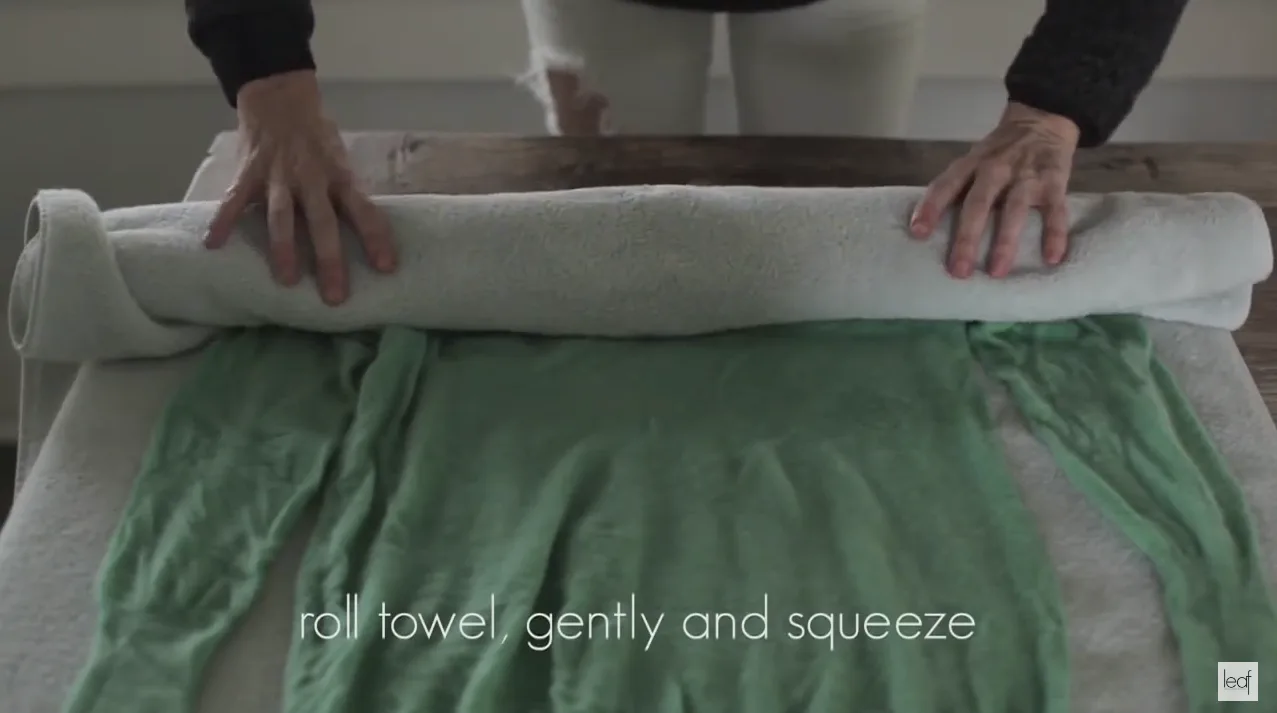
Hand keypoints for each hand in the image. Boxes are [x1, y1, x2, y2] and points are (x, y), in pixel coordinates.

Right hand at [203, 70, 396, 304]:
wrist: (280, 97)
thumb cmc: (317, 138)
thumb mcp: (341, 161)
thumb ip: (347, 195)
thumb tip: (369, 236)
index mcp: (339, 177)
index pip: (363, 210)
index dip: (376, 239)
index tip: (386, 268)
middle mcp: (311, 179)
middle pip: (323, 223)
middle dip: (329, 260)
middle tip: (334, 297)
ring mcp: (278, 176)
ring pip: (282, 216)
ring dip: (284, 249)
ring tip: (287, 280)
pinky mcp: (248, 172)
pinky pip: (234, 199)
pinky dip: (223, 220)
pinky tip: (213, 244)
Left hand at [910, 101, 1079, 278]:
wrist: (1042, 121)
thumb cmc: (998, 153)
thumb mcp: (973, 161)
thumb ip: (957, 188)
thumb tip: (929, 229)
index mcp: (971, 165)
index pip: (945, 185)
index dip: (930, 208)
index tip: (918, 233)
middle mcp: (995, 169)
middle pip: (978, 204)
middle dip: (967, 238)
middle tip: (958, 271)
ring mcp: (1026, 176)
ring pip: (1014, 210)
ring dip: (1005, 242)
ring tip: (997, 272)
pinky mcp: (1055, 182)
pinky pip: (1055, 211)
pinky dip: (1054, 234)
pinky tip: (1051, 258)